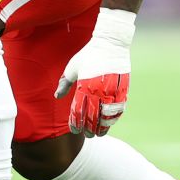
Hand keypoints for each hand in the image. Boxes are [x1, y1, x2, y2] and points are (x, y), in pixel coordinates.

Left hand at [53, 8, 135, 136]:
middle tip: (87, 135)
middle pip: (92, 117)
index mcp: (84, 86)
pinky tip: (109, 123)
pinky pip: (119, 109)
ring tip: (98, 134)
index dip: (76, 123)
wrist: (111, 44)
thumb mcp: (72, 67)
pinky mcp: (123, 90)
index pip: (78, 111)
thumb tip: (57, 96)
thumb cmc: (89, 54)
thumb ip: (65, 83)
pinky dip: (114, 118)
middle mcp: (98, 91)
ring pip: (107, 117)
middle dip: (89, 129)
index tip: (74, 130)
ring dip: (103, 127)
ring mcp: (112, 91)